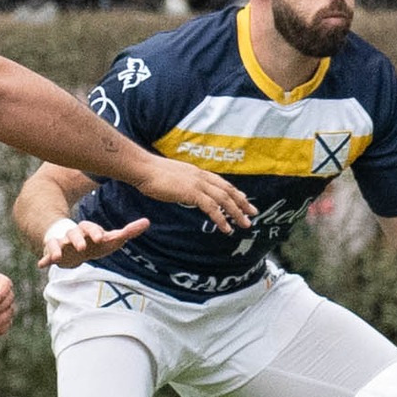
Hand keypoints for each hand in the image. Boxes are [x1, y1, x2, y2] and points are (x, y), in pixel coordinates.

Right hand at [38, 216, 150, 271]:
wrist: (74, 248)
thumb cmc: (96, 243)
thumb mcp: (111, 239)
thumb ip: (128, 231)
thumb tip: (147, 221)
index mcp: (88, 230)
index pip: (91, 227)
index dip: (95, 231)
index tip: (100, 237)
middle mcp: (74, 234)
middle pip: (75, 233)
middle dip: (77, 239)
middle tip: (82, 246)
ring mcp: (62, 243)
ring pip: (59, 243)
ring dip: (58, 248)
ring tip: (57, 256)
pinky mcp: (53, 253)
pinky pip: (48, 254)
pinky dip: (45, 259)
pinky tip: (42, 265)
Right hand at [131, 157, 256, 233]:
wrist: (142, 168)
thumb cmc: (151, 173)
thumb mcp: (173, 176)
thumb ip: (183, 183)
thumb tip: (185, 189)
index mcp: (197, 172)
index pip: (221, 182)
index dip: (234, 191)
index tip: (244, 199)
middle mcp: (201, 176)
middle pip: (228, 190)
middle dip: (242, 202)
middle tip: (253, 213)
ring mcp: (197, 184)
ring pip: (224, 199)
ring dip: (236, 212)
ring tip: (245, 224)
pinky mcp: (191, 192)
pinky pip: (211, 207)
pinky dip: (221, 218)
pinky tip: (226, 228)